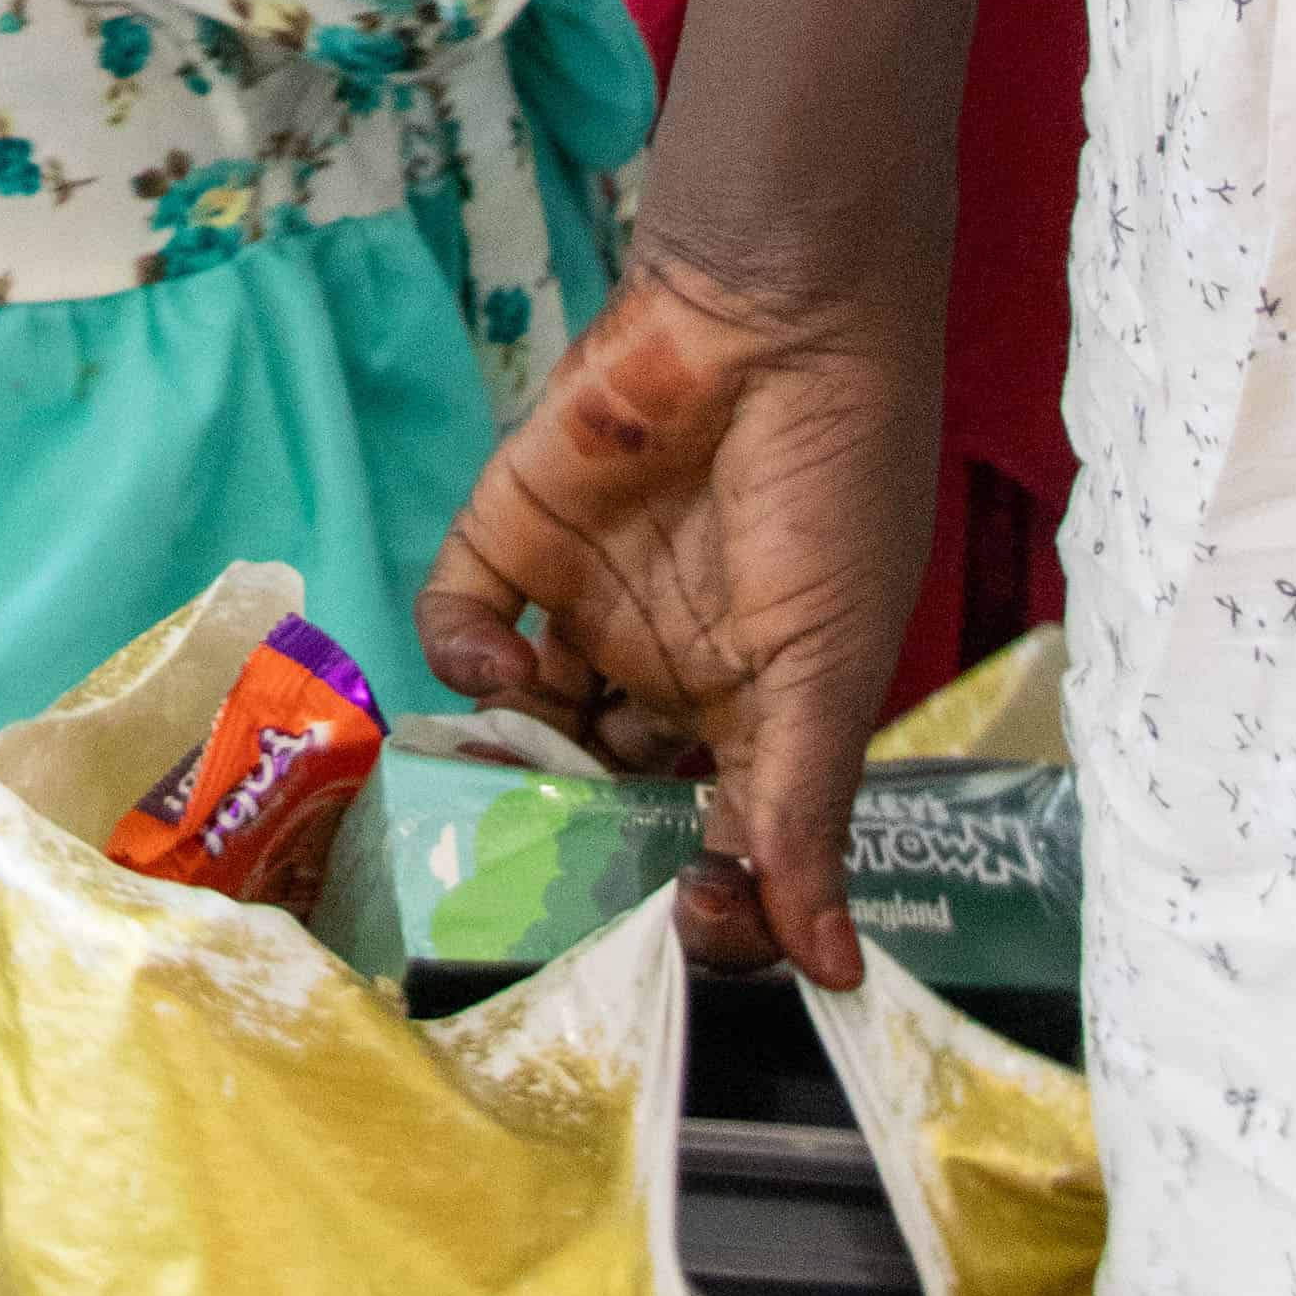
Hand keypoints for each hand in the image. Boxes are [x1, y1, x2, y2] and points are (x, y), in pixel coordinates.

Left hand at [416, 241, 946, 990]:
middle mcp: (666, 663)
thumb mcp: (832, 668)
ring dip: (515, 758)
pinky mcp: (513, 532)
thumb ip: (805, 814)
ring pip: (527, 715)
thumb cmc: (833, 496)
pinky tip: (500, 667)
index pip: (718, 831)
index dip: (702, 887)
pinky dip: (463, 654)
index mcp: (757, 702)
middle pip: (609, 785)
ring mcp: (586, 599)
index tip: (692, 924)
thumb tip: (833, 972)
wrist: (771, 323)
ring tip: (519, 782)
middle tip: (572, 874)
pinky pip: (461, 616)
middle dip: (588, 836)